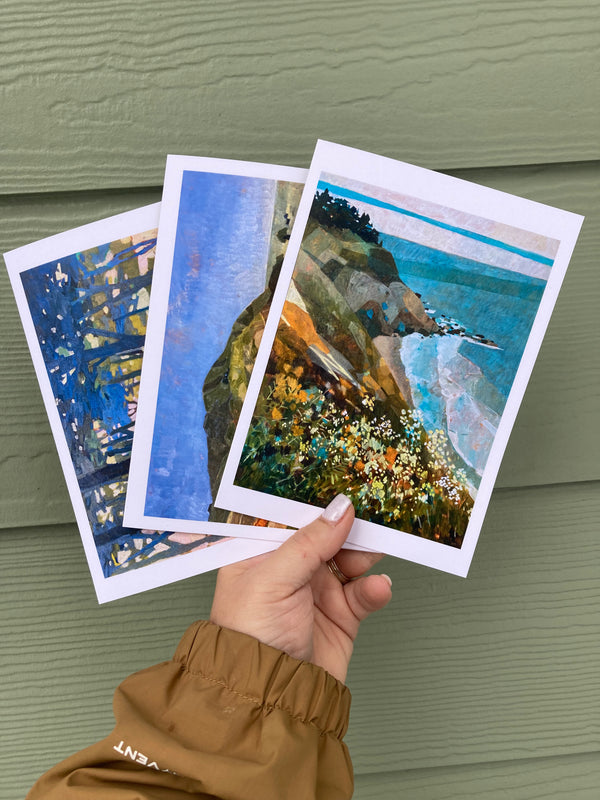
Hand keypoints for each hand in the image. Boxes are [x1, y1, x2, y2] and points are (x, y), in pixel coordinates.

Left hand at [210, 495, 391, 682]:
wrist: (269, 700)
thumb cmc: (251, 636)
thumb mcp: (273, 580)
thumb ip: (309, 542)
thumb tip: (341, 506)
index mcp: (260, 552)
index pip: (290, 515)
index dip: (316, 499)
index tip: (344, 481)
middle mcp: (288, 568)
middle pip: (326, 534)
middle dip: (349, 525)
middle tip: (373, 513)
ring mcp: (316, 591)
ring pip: (350, 559)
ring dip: (365, 554)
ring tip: (376, 552)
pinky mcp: (341, 616)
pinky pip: (364, 592)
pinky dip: (375, 588)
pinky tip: (377, 588)